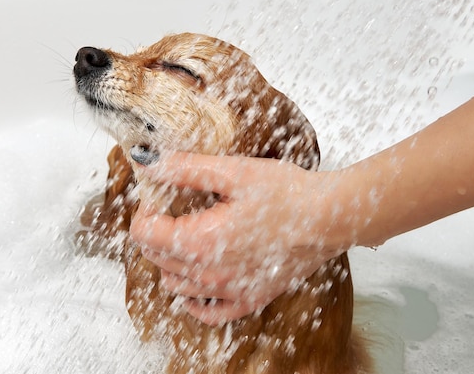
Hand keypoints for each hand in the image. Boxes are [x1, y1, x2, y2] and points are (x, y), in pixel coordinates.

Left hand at [129, 152, 350, 324]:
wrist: (330, 218)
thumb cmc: (286, 193)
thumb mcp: (232, 171)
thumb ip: (183, 168)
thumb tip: (145, 162)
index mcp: (198, 242)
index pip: (143, 233)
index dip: (146, 208)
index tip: (161, 193)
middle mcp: (208, 275)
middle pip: (156, 257)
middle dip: (156, 229)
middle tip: (174, 206)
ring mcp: (228, 291)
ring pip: (175, 283)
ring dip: (169, 259)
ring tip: (186, 234)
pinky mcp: (249, 298)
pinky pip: (209, 311)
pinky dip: (194, 299)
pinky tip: (195, 284)